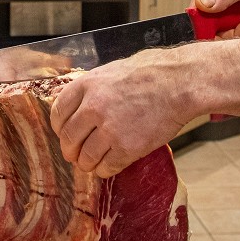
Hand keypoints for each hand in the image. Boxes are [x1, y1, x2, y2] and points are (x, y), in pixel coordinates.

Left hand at [49, 48, 196, 177]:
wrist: (181, 83)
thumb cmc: (153, 72)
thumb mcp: (113, 70)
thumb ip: (91, 86)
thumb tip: (72, 98)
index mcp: (87, 85)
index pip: (58, 113)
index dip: (59, 127)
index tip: (65, 133)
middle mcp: (93, 108)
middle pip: (68, 138)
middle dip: (70, 150)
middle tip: (75, 154)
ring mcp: (109, 129)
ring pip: (85, 157)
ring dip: (86, 163)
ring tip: (93, 163)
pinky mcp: (127, 148)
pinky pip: (106, 167)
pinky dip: (104, 170)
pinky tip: (110, 165)